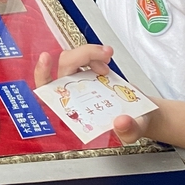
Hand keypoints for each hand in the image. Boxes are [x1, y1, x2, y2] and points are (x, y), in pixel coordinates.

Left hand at [34, 44, 159, 144]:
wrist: (142, 113)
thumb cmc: (132, 123)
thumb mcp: (134, 131)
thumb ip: (128, 131)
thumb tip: (120, 122)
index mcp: (76, 114)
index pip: (47, 94)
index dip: (43, 75)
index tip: (46, 57)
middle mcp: (73, 97)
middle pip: (63, 68)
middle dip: (82, 56)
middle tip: (104, 56)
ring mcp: (78, 83)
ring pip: (71, 59)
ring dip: (89, 54)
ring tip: (108, 60)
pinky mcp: (87, 73)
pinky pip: (83, 56)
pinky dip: (95, 54)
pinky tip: (107, 59)